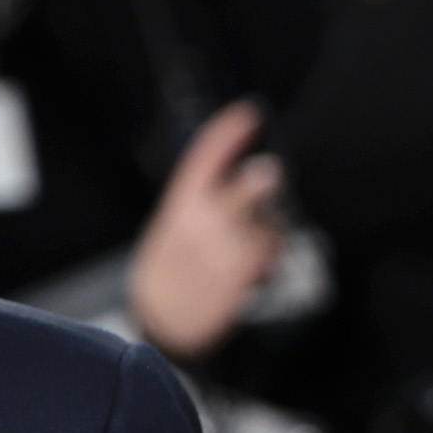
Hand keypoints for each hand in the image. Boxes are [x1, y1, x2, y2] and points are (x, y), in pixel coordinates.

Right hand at [128, 101, 286, 359]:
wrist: (160, 319)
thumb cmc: (168, 270)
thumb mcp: (171, 227)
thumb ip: (202, 202)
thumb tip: (239, 174)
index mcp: (180, 206)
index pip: (204, 159)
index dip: (229, 133)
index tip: (250, 114)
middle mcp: (201, 224)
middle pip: (243, 191)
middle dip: (261, 180)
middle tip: (271, 173)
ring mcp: (224, 249)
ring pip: (267, 224)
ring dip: (272, 227)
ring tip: (258, 240)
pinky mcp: (242, 274)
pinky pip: (273, 253)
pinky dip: (273, 253)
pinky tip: (258, 263)